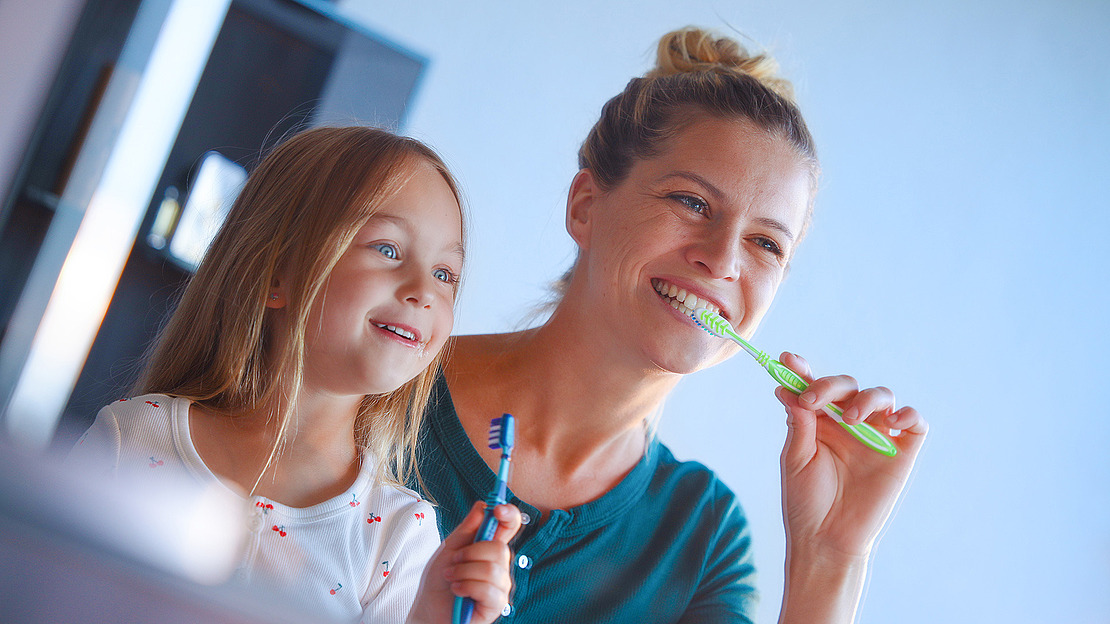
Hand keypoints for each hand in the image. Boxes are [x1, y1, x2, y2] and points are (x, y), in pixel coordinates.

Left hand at [407, 502, 521, 623]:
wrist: (428, 610)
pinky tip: (457, 590)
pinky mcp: (497, 605)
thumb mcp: (449, 549)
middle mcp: (500, 566)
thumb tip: (482, 505)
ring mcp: (500, 586)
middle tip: (454, 560)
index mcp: (490, 548)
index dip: (510, 514)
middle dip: (470, 553)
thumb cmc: (439, 581)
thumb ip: (466, 529)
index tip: (498, 509)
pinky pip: (488, 589)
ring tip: (452, 578)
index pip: (510, 527)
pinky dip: (466, 586)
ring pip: (491, 569)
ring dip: (464, 571)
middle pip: (500, 548)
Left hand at [775, 352, 927, 562]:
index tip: (788, 361)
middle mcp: (849, 424)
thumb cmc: (806, 501)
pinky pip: (914, 422)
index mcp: (819, 422)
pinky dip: (908, 414)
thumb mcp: (795, 458)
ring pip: (882, 396)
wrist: (826, 539)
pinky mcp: (901, 452)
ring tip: (851, 418)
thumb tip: (787, 388)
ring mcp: (876, 436)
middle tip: (813, 400)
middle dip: (830, 386)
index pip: (814, 387)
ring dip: (866, 398)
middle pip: (847, 385)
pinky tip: (891, 421)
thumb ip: (798, 423)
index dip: (802, 371)